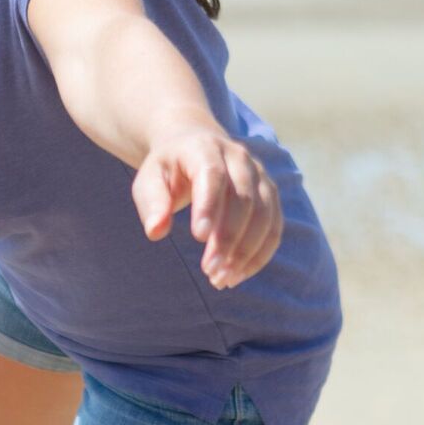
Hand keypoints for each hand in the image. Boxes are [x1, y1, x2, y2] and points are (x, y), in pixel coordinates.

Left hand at [132, 125, 282, 288]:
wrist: (194, 145)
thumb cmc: (168, 170)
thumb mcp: (149, 180)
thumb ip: (152, 203)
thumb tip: (156, 232)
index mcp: (204, 148)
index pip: (212, 175)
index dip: (209, 206)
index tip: (199, 238)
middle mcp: (238, 157)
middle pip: (243, 198)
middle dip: (228, 238)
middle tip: (210, 270)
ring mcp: (259, 175)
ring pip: (264, 215)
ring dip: (246, 252)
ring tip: (221, 279)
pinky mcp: (270, 194)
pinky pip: (274, 227)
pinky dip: (259, 254)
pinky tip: (237, 274)